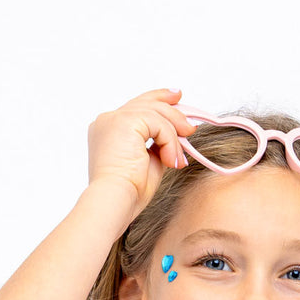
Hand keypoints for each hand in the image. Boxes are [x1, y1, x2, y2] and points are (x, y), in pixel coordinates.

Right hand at [86, 86, 196, 217]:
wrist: (115, 201)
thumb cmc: (128, 192)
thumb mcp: (148, 163)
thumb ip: (158, 146)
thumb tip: (177, 137)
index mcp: (108, 130)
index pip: (136, 107)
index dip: (158, 99)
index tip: (177, 98)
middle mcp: (108, 120)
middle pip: (146, 103)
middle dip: (172, 111)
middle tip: (190, 126)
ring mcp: (114, 119)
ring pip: (155, 112)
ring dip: (173, 136)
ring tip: (179, 158)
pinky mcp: (124, 121)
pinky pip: (158, 122)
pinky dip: (169, 142)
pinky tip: (171, 161)